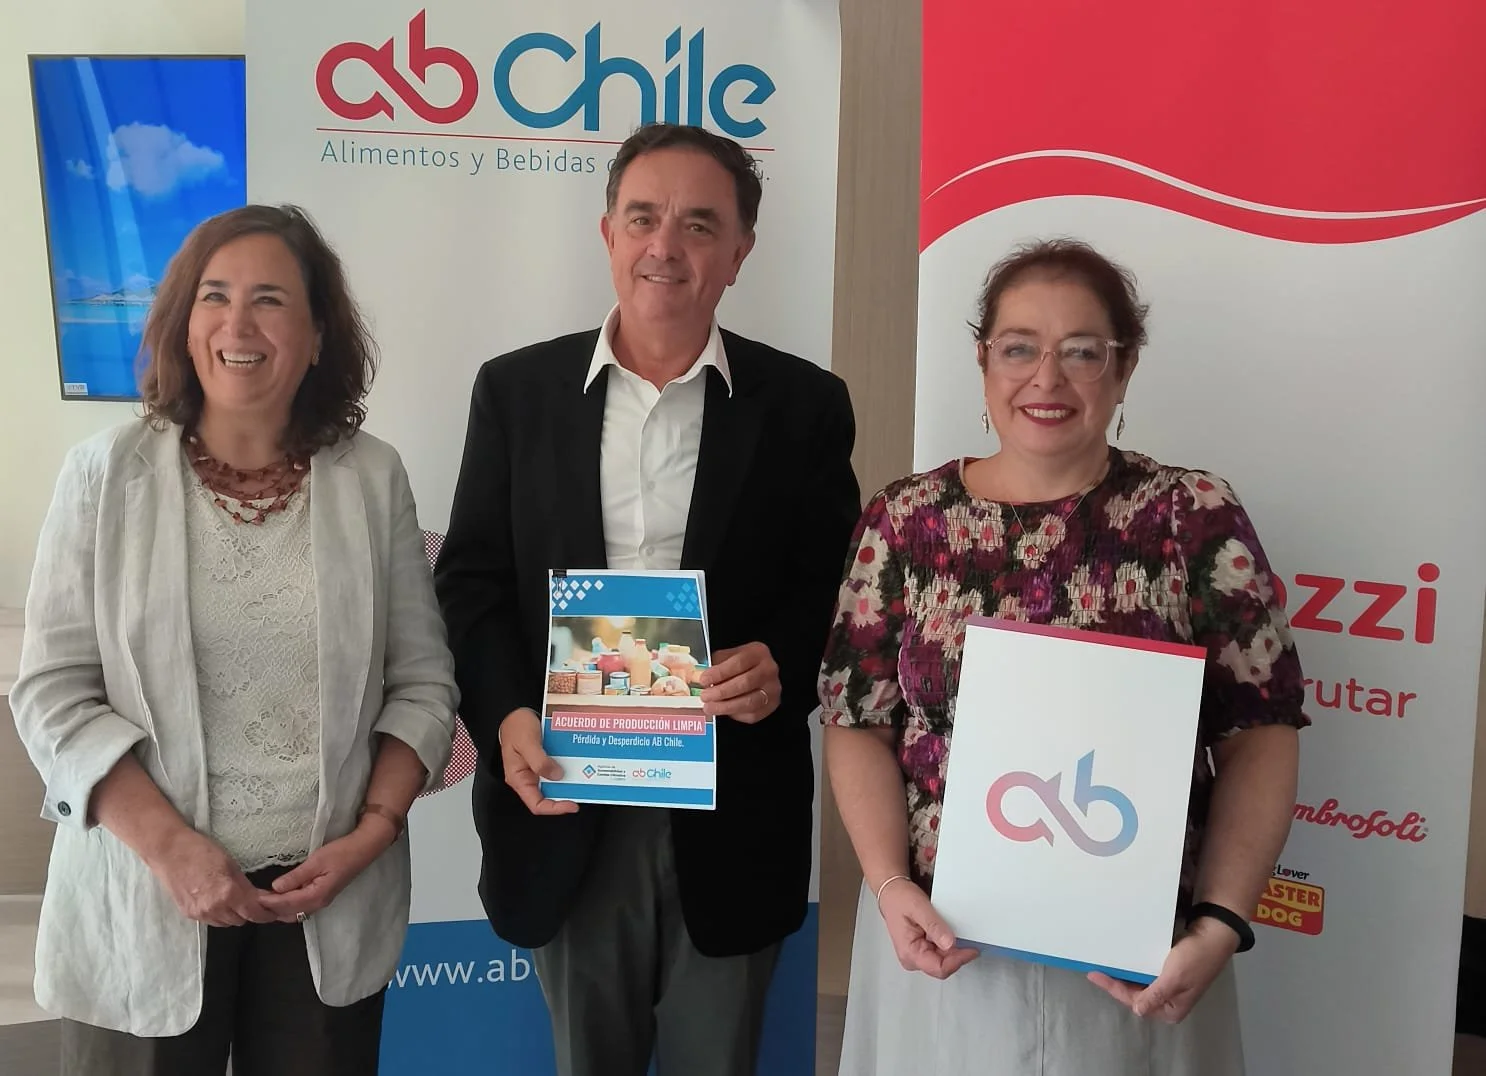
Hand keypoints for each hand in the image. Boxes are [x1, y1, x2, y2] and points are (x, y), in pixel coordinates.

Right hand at [144, 827, 273, 927]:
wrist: (168, 852)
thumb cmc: (201, 851)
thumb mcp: (231, 864)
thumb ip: (246, 885)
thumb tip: (261, 897)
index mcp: (228, 894)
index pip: (255, 913)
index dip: (267, 913)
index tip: (275, 910)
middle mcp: (214, 908)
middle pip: (242, 920)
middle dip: (251, 912)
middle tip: (256, 901)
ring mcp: (200, 914)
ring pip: (227, 923)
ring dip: (235, 914)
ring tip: (236, 899)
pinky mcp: (189, 915)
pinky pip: (212, 921)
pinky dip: (220, 914)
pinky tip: (219, 901)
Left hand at [258, 822, 391, 922]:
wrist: (363, 849)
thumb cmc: (341, 852)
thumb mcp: (316, 861)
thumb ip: (296, 876)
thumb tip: (276, 887)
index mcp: (316, 896)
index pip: (286, 904)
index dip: (268, 902)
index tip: (252, 898)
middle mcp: (318, 903)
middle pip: (288, 913)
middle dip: (270, 910)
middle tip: (252, 901)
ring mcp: (321, 901)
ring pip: (294, 912)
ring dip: (278, 909)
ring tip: (261, 900)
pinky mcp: (322, 896)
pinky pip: (300, 907)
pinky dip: (287, 905)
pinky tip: (279, 897)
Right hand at [498, 708, 577, 815]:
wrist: (515, 710)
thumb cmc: (515, 726)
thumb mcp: (527, 743)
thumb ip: (540, 761)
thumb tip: (557, 776)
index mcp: (519, 779)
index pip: (537, 804)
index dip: (555, 808)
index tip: (572, 804)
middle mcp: (529, 777)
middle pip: (549, 794)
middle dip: (567, 793)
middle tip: (583, 787)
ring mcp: (538, 768)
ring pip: (556, 781)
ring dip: (570, 778)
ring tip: (585, 774)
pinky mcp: (545, 759)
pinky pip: (558, 766)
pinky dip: (569, 765)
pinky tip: (579, 760)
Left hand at [699, 643, 781, 724]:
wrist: (760, 673)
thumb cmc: (740, 665)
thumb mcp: (729, 657)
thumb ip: (716, 665)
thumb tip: (697, 677)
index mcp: (758, 652)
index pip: (739, 662)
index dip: (720, 673)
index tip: (704, 680)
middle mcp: (769, 670)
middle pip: (745, 683)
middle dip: (721, 692)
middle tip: (705, 696)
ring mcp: (772, 689)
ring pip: (749, 702)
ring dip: (726, 706)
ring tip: (710, 707)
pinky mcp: (772, 705)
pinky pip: (752, 714)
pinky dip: (735, 714)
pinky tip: (723, 711)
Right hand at [876, 876, 979, 979]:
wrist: (892, 893)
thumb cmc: (900, 899)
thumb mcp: (918, 908)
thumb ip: (934, 926)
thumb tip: (950, 944)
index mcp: (910, 952)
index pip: (940, 968)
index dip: (958, 960)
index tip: (972, 948)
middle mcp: (913, 959)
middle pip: (943, 966)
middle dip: (957, 953)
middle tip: (966, 936)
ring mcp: (917, 956)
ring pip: (944, 960)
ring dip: (953, 949)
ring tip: (954, 930)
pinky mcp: (922, 950)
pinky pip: (941, 953)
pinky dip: (949, 944)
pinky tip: (948, 932)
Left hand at [1088, 917, 1238, 1021]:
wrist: (1214, 934)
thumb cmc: (1195, 957)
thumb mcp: (1174, 978)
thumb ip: (1154, 995)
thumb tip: (1138, 1010)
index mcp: (1171, 1009)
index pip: (1135, 1002)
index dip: (1114, 989)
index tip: (1095, 976)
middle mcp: (1170, 1001)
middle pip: (1136, 995)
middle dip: (1117, 985)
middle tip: (1096, 972)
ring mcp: (1170, 987)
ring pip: (1140, 984)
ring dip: (1124, 976)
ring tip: (1105, 966)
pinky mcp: (1170, 972)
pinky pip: (1146, 973)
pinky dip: (1134, 968)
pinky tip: (1123, 960)